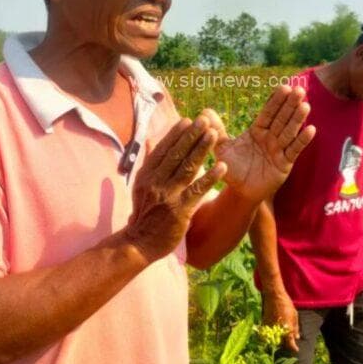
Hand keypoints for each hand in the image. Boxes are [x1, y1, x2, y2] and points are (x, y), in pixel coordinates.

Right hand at [124, 115, 226, 263]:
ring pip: (188, 168)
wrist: (140, 243)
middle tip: (204, 120)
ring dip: (202, 149)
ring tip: (214, 134)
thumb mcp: (142, 186)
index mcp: (146, 174)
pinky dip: (210, 177)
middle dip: (192, 135)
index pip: (163, 149)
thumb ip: (150, 163)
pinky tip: (222, 166)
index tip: (188, 120)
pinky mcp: (180, 210)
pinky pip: (198, 190)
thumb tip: (152, 141)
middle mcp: (156, 182)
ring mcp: (168, 195)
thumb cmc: (144, 213)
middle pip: (176, 154)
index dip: (176, 134)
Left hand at [214, 85, 315, 203]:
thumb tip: (204, 112)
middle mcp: (270, 137)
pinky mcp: (285, 164)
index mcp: (256, 130)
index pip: (268, 113)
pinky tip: (311, 129)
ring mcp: (278, 150)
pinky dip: (302, 140)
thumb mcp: (222, 149)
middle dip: (290, 104)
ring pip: (289, 131)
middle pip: (281, 118)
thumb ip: (216, 131)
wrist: (240, 192)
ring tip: (305, 105)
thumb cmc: (232, 169)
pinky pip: (294, 150)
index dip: (276, 100)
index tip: (284, 87)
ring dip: (297, 119)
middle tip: (300, 90)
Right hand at [262, 291, 299, 352]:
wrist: (274, 295)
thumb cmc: (286, 304)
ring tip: (281, 336)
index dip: (293, 348)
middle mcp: (278, 330)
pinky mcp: (264, 324)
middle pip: (281, 343)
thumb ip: (295, 327)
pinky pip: (266, 334)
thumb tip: (297, 337)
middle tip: (288, 340)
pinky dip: (270, 335)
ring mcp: (270, 327)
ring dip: (278, 340)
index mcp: (287, 328)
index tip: (296, 349)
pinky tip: (273, 331)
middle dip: (285, 343)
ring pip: (273, 340)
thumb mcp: (294, 315)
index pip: (290, 344)